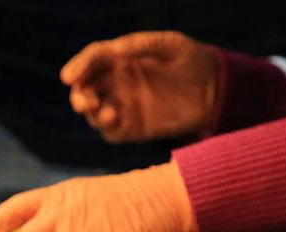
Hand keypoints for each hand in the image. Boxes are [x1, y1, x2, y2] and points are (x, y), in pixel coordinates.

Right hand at [60, 31, 219, 142]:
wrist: (216, 90)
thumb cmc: (194, 60)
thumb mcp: (172, 45)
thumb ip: (142, 45)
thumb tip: (114, 50)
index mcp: (122, 59)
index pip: (93, 61)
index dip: (78, 67)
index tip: (69, 77)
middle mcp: (118, 83)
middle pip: (86, 88)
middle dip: (79, 95)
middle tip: (83, 101)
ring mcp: (124, 106)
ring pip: (94, 112)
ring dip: (91, 113)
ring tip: (104, 112)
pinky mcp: (133, 128)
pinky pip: (111, 132)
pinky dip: (106, 128)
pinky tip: (114, 120)